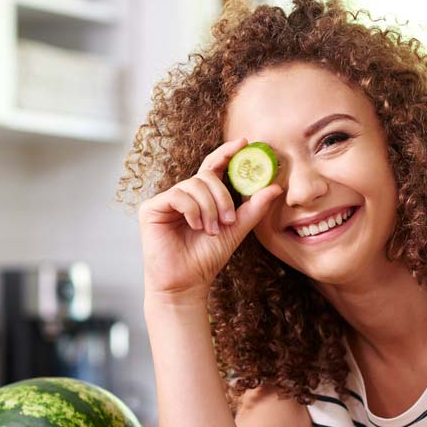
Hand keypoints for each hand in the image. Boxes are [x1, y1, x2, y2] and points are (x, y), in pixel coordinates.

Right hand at [140, 137, 284, 303]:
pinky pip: (178, 195)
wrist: (187, 282)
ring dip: (209, 209)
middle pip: (206, 176)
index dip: (226, 152)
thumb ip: (253, 208)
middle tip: (228, 220)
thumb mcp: (236, 230)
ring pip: (194, 185)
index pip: (213, 167)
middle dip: (222, 197)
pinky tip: (196, 226)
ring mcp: (166, 200)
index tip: (244, 143)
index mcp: (202, 197)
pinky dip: (192, 210)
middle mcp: (183, 195)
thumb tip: (275, 187)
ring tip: (211, 230)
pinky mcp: (151, 208)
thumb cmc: (207, 258)